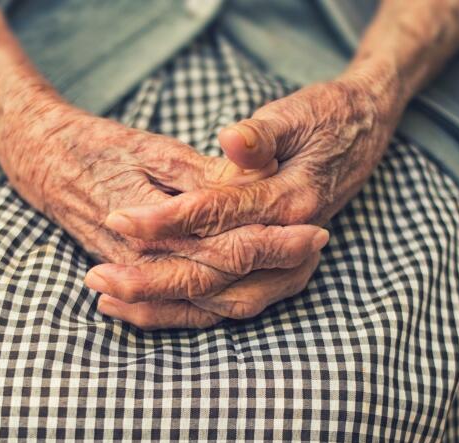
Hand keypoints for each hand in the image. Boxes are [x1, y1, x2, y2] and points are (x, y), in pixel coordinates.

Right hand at [0, 100, 328, 328]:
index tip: (315, 232)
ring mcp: (136, 273)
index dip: (274, 242)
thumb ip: (200, 179)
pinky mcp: (131, 275)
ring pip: (202, 302)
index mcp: (153, 224)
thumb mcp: (151, 151)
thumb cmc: (98, 148)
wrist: (44, 163)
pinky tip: (242, 301)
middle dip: (275, 268)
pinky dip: (214, 308)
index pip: (224, 246)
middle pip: (221, 280)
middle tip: (317, 252)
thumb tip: (252, 188)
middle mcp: (145, 260)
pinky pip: (175, 311)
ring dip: (252, 291)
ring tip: (295, 274)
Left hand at [99, 73, 399, 327]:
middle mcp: (292, 245)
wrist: (360, 136)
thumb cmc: (324, 120)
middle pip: (214, 271)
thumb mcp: (295, 116)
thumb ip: (263, 135)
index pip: (219, 217)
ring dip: (164, 304)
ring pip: (219, 300)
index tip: (119, 218)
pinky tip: (148, 307)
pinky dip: (188, 310)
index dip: (166, 219)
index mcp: (293, 201)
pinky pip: (229, 304)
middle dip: (153, 277)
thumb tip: (233, 139)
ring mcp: (287, 266)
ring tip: (110, 299)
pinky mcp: (276, 275)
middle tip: (97, 276)